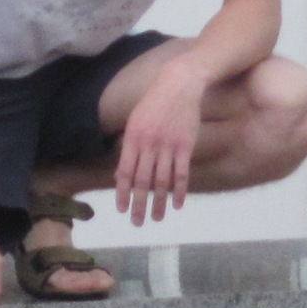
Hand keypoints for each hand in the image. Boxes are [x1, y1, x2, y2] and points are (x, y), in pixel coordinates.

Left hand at [115, 66, 206, 225]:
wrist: (179, 84)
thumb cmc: (154, 103)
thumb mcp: (135, 121)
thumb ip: (129, 147)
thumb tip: (120, 173)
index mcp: (133, 138)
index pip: (125, 172)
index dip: (123, 193)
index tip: (122, 209)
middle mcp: (149, 144)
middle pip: (143, 181)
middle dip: (139, 205)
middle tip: (137, 223)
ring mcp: (169, 146)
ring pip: (162, 181)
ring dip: (159, 203)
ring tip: (156, 218)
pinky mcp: (186, 146)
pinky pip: (182, 173)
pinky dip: (179, 191)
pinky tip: (177, 205)